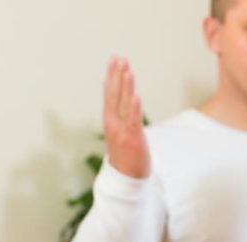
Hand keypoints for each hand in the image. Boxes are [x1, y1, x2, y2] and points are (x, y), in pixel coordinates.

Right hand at [103, 57, 150, 178]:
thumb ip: (122, 117)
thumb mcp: (121, 132)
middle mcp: (113, 122)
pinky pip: (133, 121)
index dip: (112, 75)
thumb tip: (128, 101)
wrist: (125, 179)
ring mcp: (122, 131)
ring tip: (127, 70)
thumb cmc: (126, 155)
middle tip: (120, 58)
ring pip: (123, 104)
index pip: (110, 93)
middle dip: (117, 75)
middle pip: (114, 94)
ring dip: (126, 86)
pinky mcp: (133, 139)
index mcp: (110, 119)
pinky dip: (134, 108)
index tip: (115, 60)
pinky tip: (136, 95)